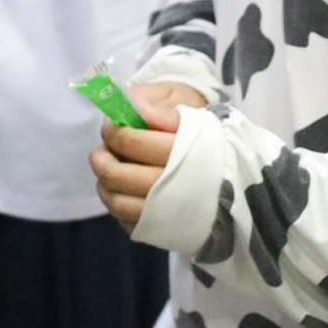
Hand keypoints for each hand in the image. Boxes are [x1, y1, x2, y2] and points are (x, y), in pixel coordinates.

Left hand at [90, 82, 205, 232]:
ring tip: (105, 169)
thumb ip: (155, 105)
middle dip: (102, 161)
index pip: (133, 143)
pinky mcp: (169, 228)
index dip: (113, 132)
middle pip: (122, 177)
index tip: (110, 125)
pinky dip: (117, 206)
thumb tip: (132, 111)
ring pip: (122, 205)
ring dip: (105, 185)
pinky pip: (130, 223)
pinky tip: (119, 189)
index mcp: (187, 149)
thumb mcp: (181, 99)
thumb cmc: (197, 121)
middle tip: (99, 151)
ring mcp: (175, 211)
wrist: (227, 155)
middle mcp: (182, 185)